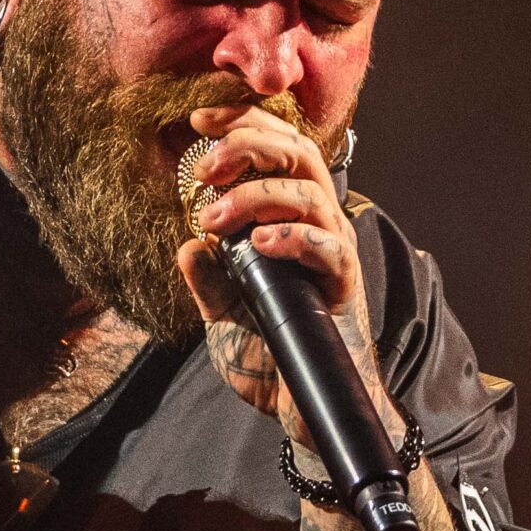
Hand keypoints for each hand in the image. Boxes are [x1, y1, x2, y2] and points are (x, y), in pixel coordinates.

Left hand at [174, 102, 378, 447]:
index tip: (197, 120)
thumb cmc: (268, 359)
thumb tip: (187, 246)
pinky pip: (328, 247)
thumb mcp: (222, 317)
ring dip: (256, 194)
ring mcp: (334, 253)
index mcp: (289, 220)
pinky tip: (258, 243)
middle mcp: (318, 226)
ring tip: (213, 218)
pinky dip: (292, 237)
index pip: (275, 151)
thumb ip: (207, 281)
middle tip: (204, 164)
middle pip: (299, 155)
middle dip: (249, 145)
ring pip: (310, 194)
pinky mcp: (343, 286)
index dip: (242, 126)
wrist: (298, 410)